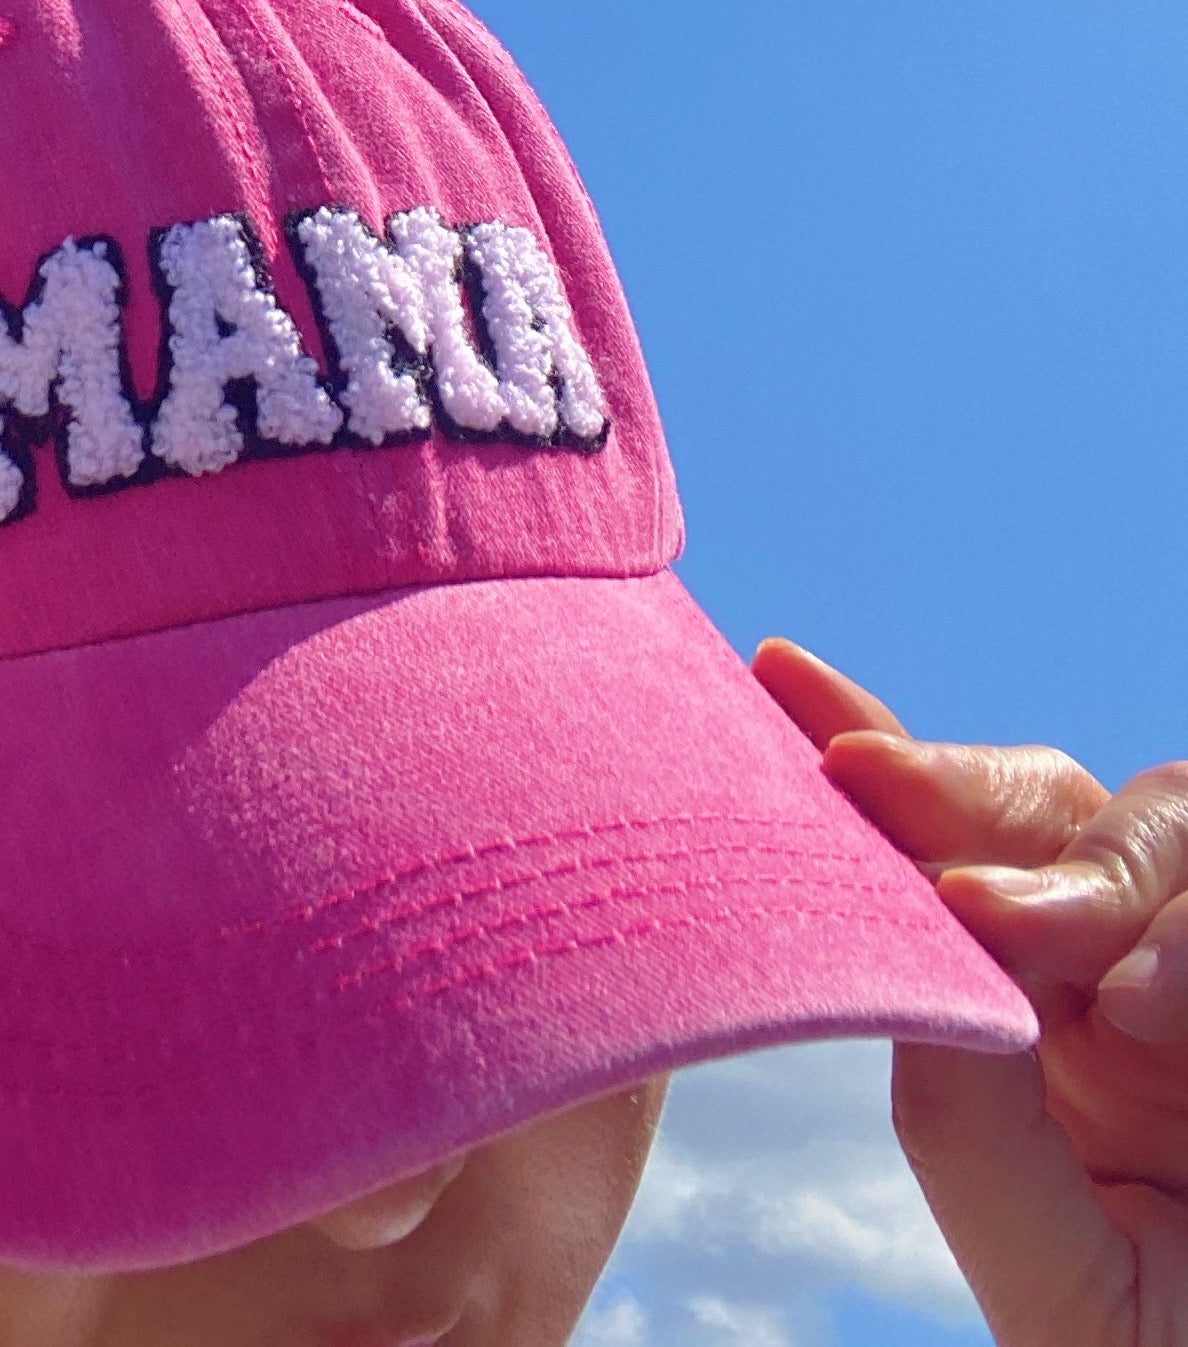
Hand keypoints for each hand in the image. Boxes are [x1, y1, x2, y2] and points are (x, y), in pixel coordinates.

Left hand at [753, 637, 1187, 1346]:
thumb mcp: (1039, 1255)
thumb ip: (968, 1111)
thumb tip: (926, 934)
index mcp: (1036, 1022)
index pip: (940, 848)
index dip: (866, 744)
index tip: (778, 672)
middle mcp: (1125, 974)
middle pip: (1046, 799)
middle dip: (962, 787)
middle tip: (871, 780)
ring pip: (1160, 816)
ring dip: (1098, 879)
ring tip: (1101, 1007)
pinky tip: (1154, 1022)